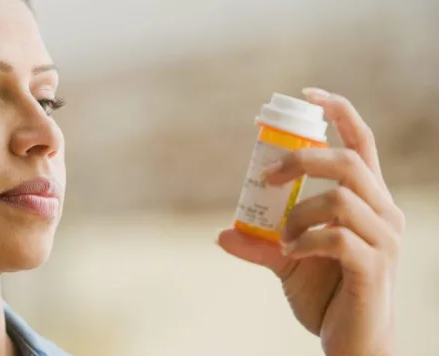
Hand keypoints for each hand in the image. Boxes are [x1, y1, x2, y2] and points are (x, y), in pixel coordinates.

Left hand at [217, 88, 404, 355]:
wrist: (352, 343)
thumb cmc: (327, 296)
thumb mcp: (287, 263)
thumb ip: (261, 243)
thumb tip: (220, 234)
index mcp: (368, 202)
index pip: (362, 143)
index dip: (338, 111)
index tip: (305, 94)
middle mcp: (383, 213)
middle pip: (348, 161)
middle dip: (300, 159)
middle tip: (266, 177)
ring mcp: (384, 240)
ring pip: (340, 198)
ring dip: (297, 214)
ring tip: (283, 240)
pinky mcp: (374, 267)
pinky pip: (336, 238)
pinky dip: (304, 240)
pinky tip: (292, 254)